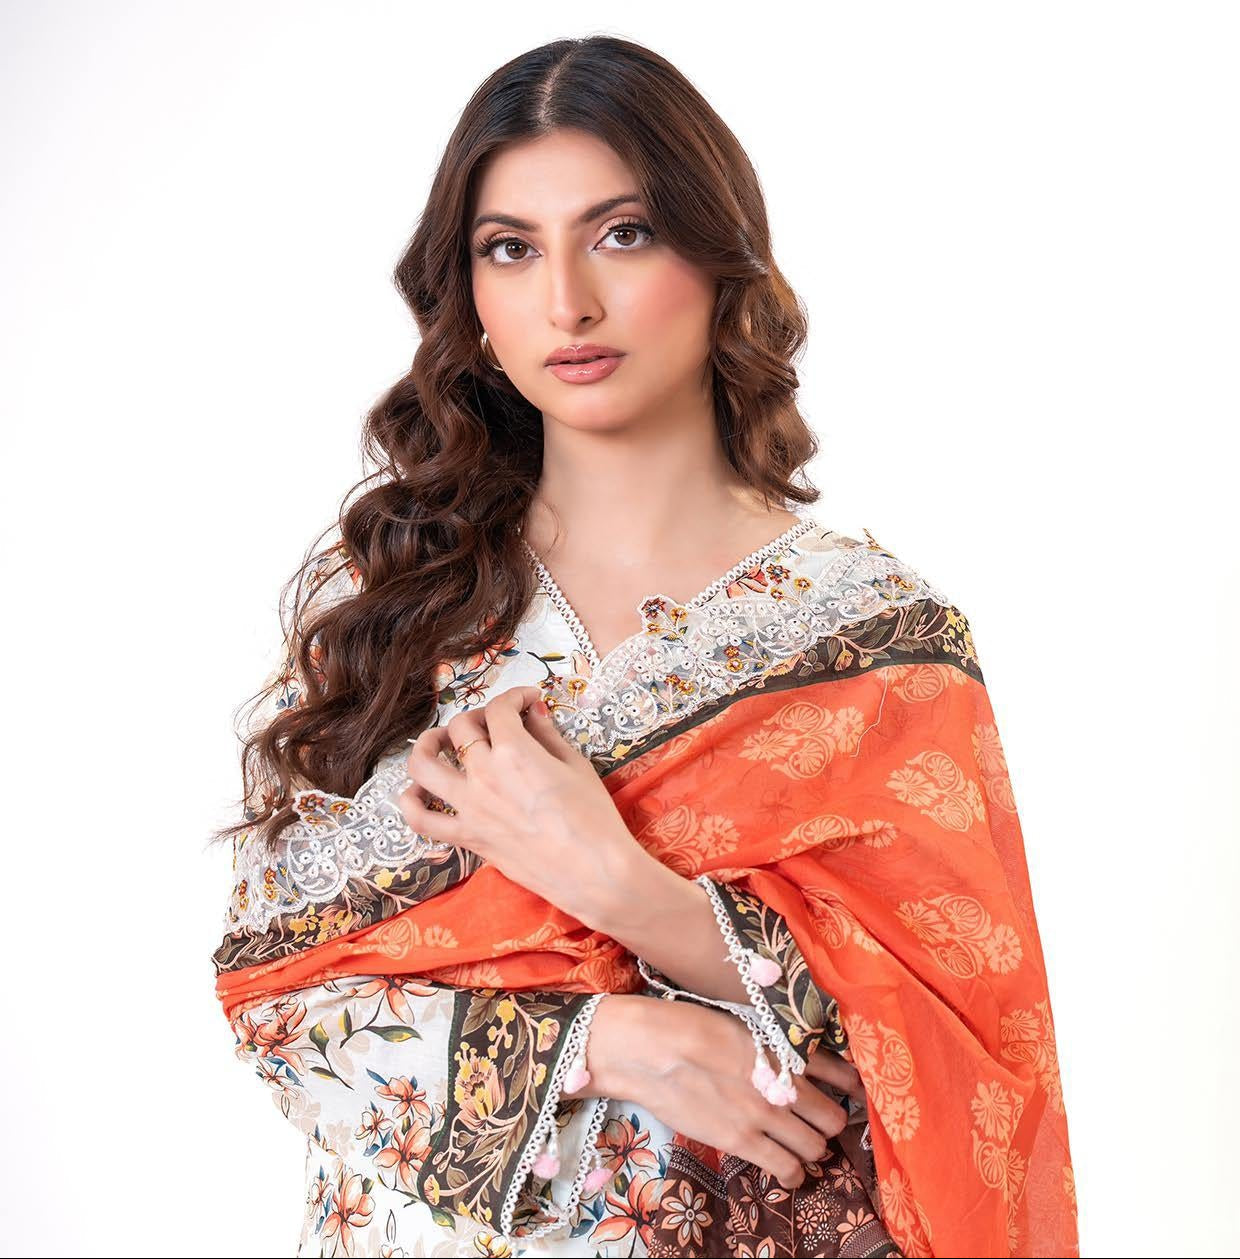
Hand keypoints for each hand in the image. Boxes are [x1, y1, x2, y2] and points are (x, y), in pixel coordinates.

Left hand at [396, 684, 645, 927]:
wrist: (593, 871)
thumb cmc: (593, 818)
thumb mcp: (576, 766)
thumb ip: (548, 735)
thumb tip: (533, 712)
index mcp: (515, 752)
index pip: (499, 709)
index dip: (514, 696)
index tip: (528, 701)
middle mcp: (484, 774)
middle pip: (461, 728)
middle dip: (478, 716)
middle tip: (496, 724)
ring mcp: (469, 807)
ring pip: (423, 766)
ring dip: (427, 745)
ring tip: (440, 741)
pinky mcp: (467, 836)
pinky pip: (422, 820)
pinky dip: (410, 803)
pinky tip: (416, 791)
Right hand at [580, 995, 866, 1190]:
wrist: (650, 1049)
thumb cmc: (690, 1028)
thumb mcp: (742, 1025)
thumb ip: (776, 1044)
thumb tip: (800, 1059)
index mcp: (783, 1048)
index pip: (838, 1073)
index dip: (850, 1088)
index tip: (852, 1095)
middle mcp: (782, 1082)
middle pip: (832, 1119)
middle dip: (828, 1123)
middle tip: (816, 1123)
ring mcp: (764, 1114)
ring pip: (815, 1148)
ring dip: (811, 1149)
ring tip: (799, 1145)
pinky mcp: (741, 1140)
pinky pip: (786, 1169)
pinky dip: (793, 1173)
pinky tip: (787, 1168)